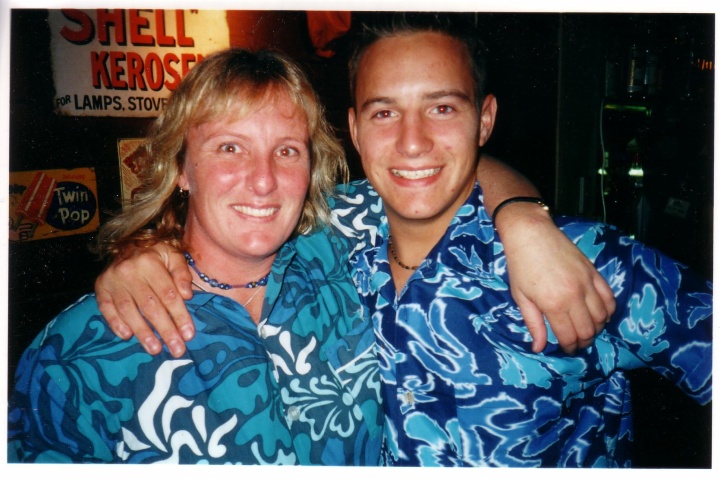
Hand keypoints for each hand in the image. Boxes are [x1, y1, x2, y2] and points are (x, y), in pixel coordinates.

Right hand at [95, 243, 194, 357]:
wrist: (128, 244)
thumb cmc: (156, 254)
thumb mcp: (173, 255)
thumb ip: (182, 273)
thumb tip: (187, 295)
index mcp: (149, 262)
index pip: (168, 294)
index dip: (179, 316)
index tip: (189, 334)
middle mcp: (128, 271)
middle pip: (150, 306)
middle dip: (165, 330)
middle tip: (176, 349)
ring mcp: (112, 280)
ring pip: (128, 310)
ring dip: (142, 332)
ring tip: (155, 349)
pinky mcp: (100, 287)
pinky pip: (106, 308)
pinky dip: (116, 323)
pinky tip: (127, 336)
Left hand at [495, 203, 615, 352]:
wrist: (531, 233)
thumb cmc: (520, 265)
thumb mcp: (521, 297)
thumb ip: (534, 324)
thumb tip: (539, 348)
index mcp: (554, 304)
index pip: (569, 336)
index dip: (569, 347)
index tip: (566, 349)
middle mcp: (574, 296)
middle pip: (588, 330)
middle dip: (584, 341)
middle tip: (577, 342)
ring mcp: (587, 283)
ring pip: (603, 316)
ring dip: (597, 328)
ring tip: (587, 329)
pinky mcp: (594, 272)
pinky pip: (610, 298)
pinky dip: (608, 311)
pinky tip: (599, 314)